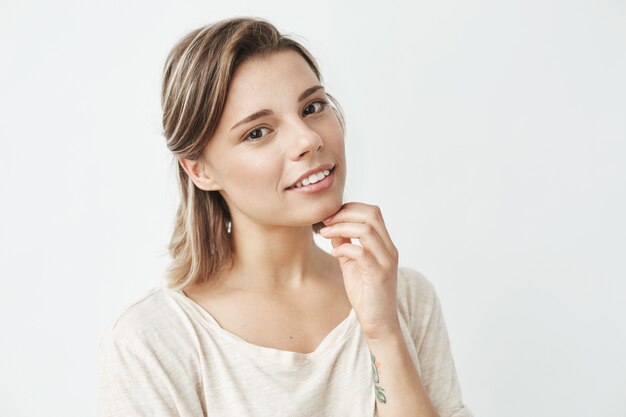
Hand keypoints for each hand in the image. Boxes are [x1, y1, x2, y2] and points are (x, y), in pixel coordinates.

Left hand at [320, 202, 400, 339]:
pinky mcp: (379, 275)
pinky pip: (361, 252)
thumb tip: (332, 226)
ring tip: (325, 234)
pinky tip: (334, 253)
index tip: (330, 216)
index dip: (350, 208)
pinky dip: (344, 248)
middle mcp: (389, 249)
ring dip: (341, 228)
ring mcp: (386, 261)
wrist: (378, 323)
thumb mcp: (351, 264)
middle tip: (326, 222)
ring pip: (366, 229)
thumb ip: (345, 244)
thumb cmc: (365, 294)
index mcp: (384, 244)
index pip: (372, 212)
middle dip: (345, 213)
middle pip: (372, 214)